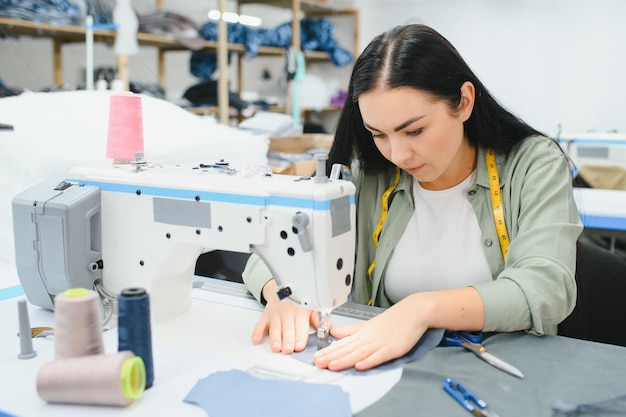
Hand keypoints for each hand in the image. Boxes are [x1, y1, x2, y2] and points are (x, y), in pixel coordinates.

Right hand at [251, 279, 316, 353]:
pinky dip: (257, 332)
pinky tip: (256, 339)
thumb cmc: (299, 300)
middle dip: (287, 339)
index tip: (299, 346)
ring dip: (275, 338)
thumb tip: (329, 328)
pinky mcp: (266, 315)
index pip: (301, 326)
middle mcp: (288, 313)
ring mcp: (276, 314)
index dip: (300, 337)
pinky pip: (260, 324)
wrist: (283, 287)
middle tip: (288, 349)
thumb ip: (318, 320)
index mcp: (301, 311)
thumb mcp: (312, 307)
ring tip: (276, 347)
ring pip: (275, 327)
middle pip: (287, 328)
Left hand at [313, 293, 429, 370]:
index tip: (315, 357)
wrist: (413, 312)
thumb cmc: (392, 320)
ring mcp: (380, 343)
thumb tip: (333, 332)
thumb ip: (350, 330)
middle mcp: (368, 338)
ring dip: (345, 360)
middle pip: (348, 349)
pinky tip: (360, 366)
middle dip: (331, 356)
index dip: (328, 350)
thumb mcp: (368, 324)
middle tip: (317, 363)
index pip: (342, 343)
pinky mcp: (392, 348)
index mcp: (362, 333)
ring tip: (332, 366)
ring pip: (359, 353)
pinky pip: (379, 356)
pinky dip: (369, 361)